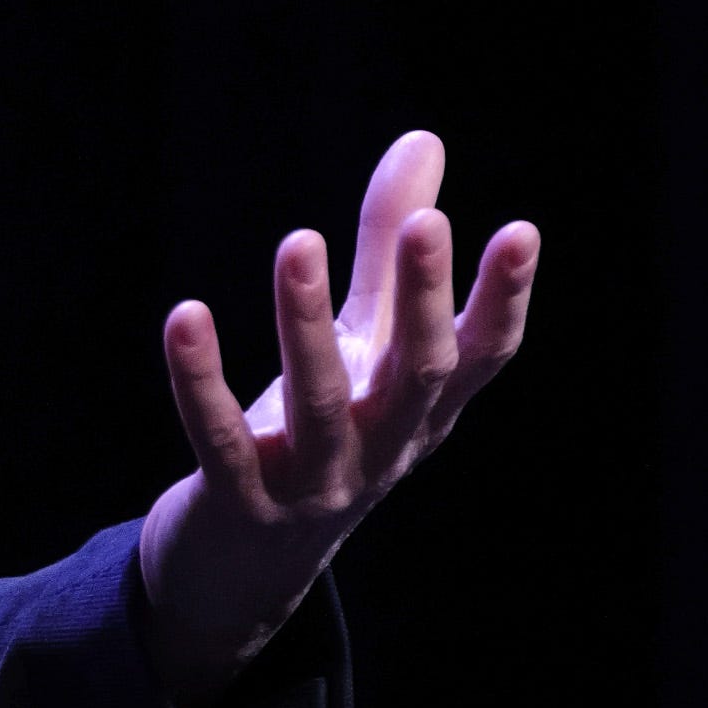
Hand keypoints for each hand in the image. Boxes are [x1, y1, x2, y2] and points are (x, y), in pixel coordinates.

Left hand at [135, 130, 539, 701]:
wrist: (244, 571)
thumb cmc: (318, 432)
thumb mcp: (362, 343)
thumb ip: (387, 248)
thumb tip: (423, 137)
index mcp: (420, 411)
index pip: (480, 355)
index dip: (504, 298)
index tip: (522, 230)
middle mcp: (383, 449)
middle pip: (417, 375)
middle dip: (423, 300)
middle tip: (428, 224)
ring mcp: (317, 484)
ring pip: (320, 403)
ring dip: (308, 324)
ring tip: (299, 241)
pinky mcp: (241, 504)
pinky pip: (220, 440)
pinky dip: (200, 381)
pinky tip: (185, 316)